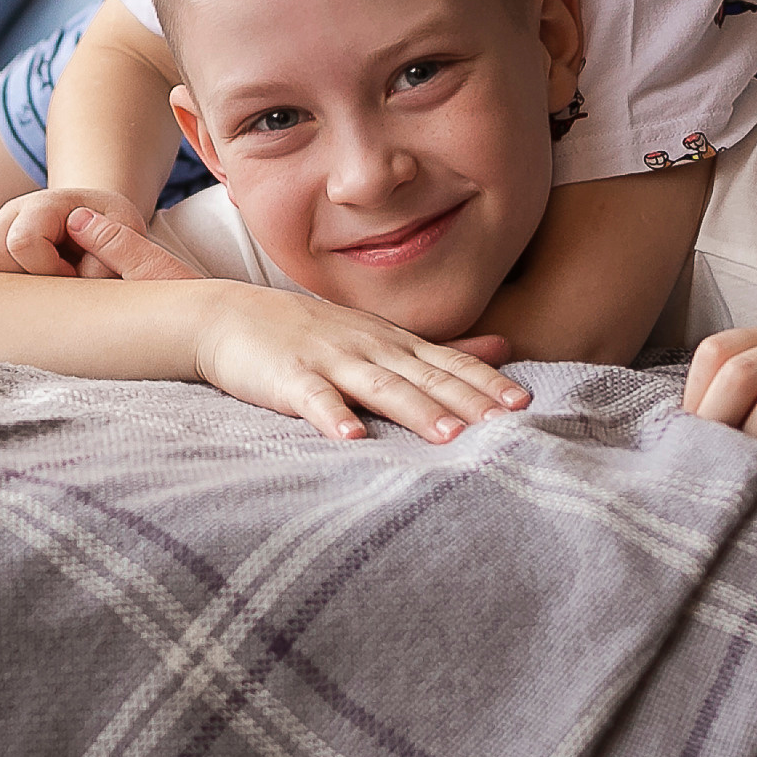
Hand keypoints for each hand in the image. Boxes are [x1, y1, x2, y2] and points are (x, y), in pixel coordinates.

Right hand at [0, 190, 198, 279]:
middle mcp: (12, 210)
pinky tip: (4, 282)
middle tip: (53, 284)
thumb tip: (79, 270)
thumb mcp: (127, 232)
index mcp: (48, 203)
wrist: (97, 217)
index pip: (22, 241)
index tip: (73, 277)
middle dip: (21, 279)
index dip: (47, 269)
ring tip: (31, 284)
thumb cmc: (115, 231)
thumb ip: (114, 248)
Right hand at [192, 285, 531, 443]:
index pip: (449, 362)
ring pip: (380, 387)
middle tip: (508, 425)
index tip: (525, 404)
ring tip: (450, 437)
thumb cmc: (311, 334)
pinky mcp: (288, 378)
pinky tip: (351, 439)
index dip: (486, 382)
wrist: (231, 316)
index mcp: (394, 342)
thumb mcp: (381, 336)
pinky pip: (312, 399)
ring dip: (416, 411)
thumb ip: (440, 349)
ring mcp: (329, 360)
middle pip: (426, 377)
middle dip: (468, 401)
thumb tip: (504, 346)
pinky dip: (332, 416)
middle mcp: (370, 347)